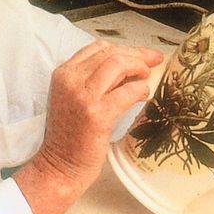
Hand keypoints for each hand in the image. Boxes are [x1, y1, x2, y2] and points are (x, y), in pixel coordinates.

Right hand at [14, 40, 162, 213]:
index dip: (124, 48)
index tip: (140, 55)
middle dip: (138, 54)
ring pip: (119, 65)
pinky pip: (127, 91)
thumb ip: (92, 80)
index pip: (98, 48)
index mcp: (63, 74)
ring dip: (139, 68)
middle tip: (154, 60)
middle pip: (111, 53)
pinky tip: (144, 94)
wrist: (59, 166)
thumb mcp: (72, 97)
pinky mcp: (97, 114)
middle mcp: (70, 80)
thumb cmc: (70, 134)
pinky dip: (140, 90)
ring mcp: (83, 96)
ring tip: (147, 77)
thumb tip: (127, 66)